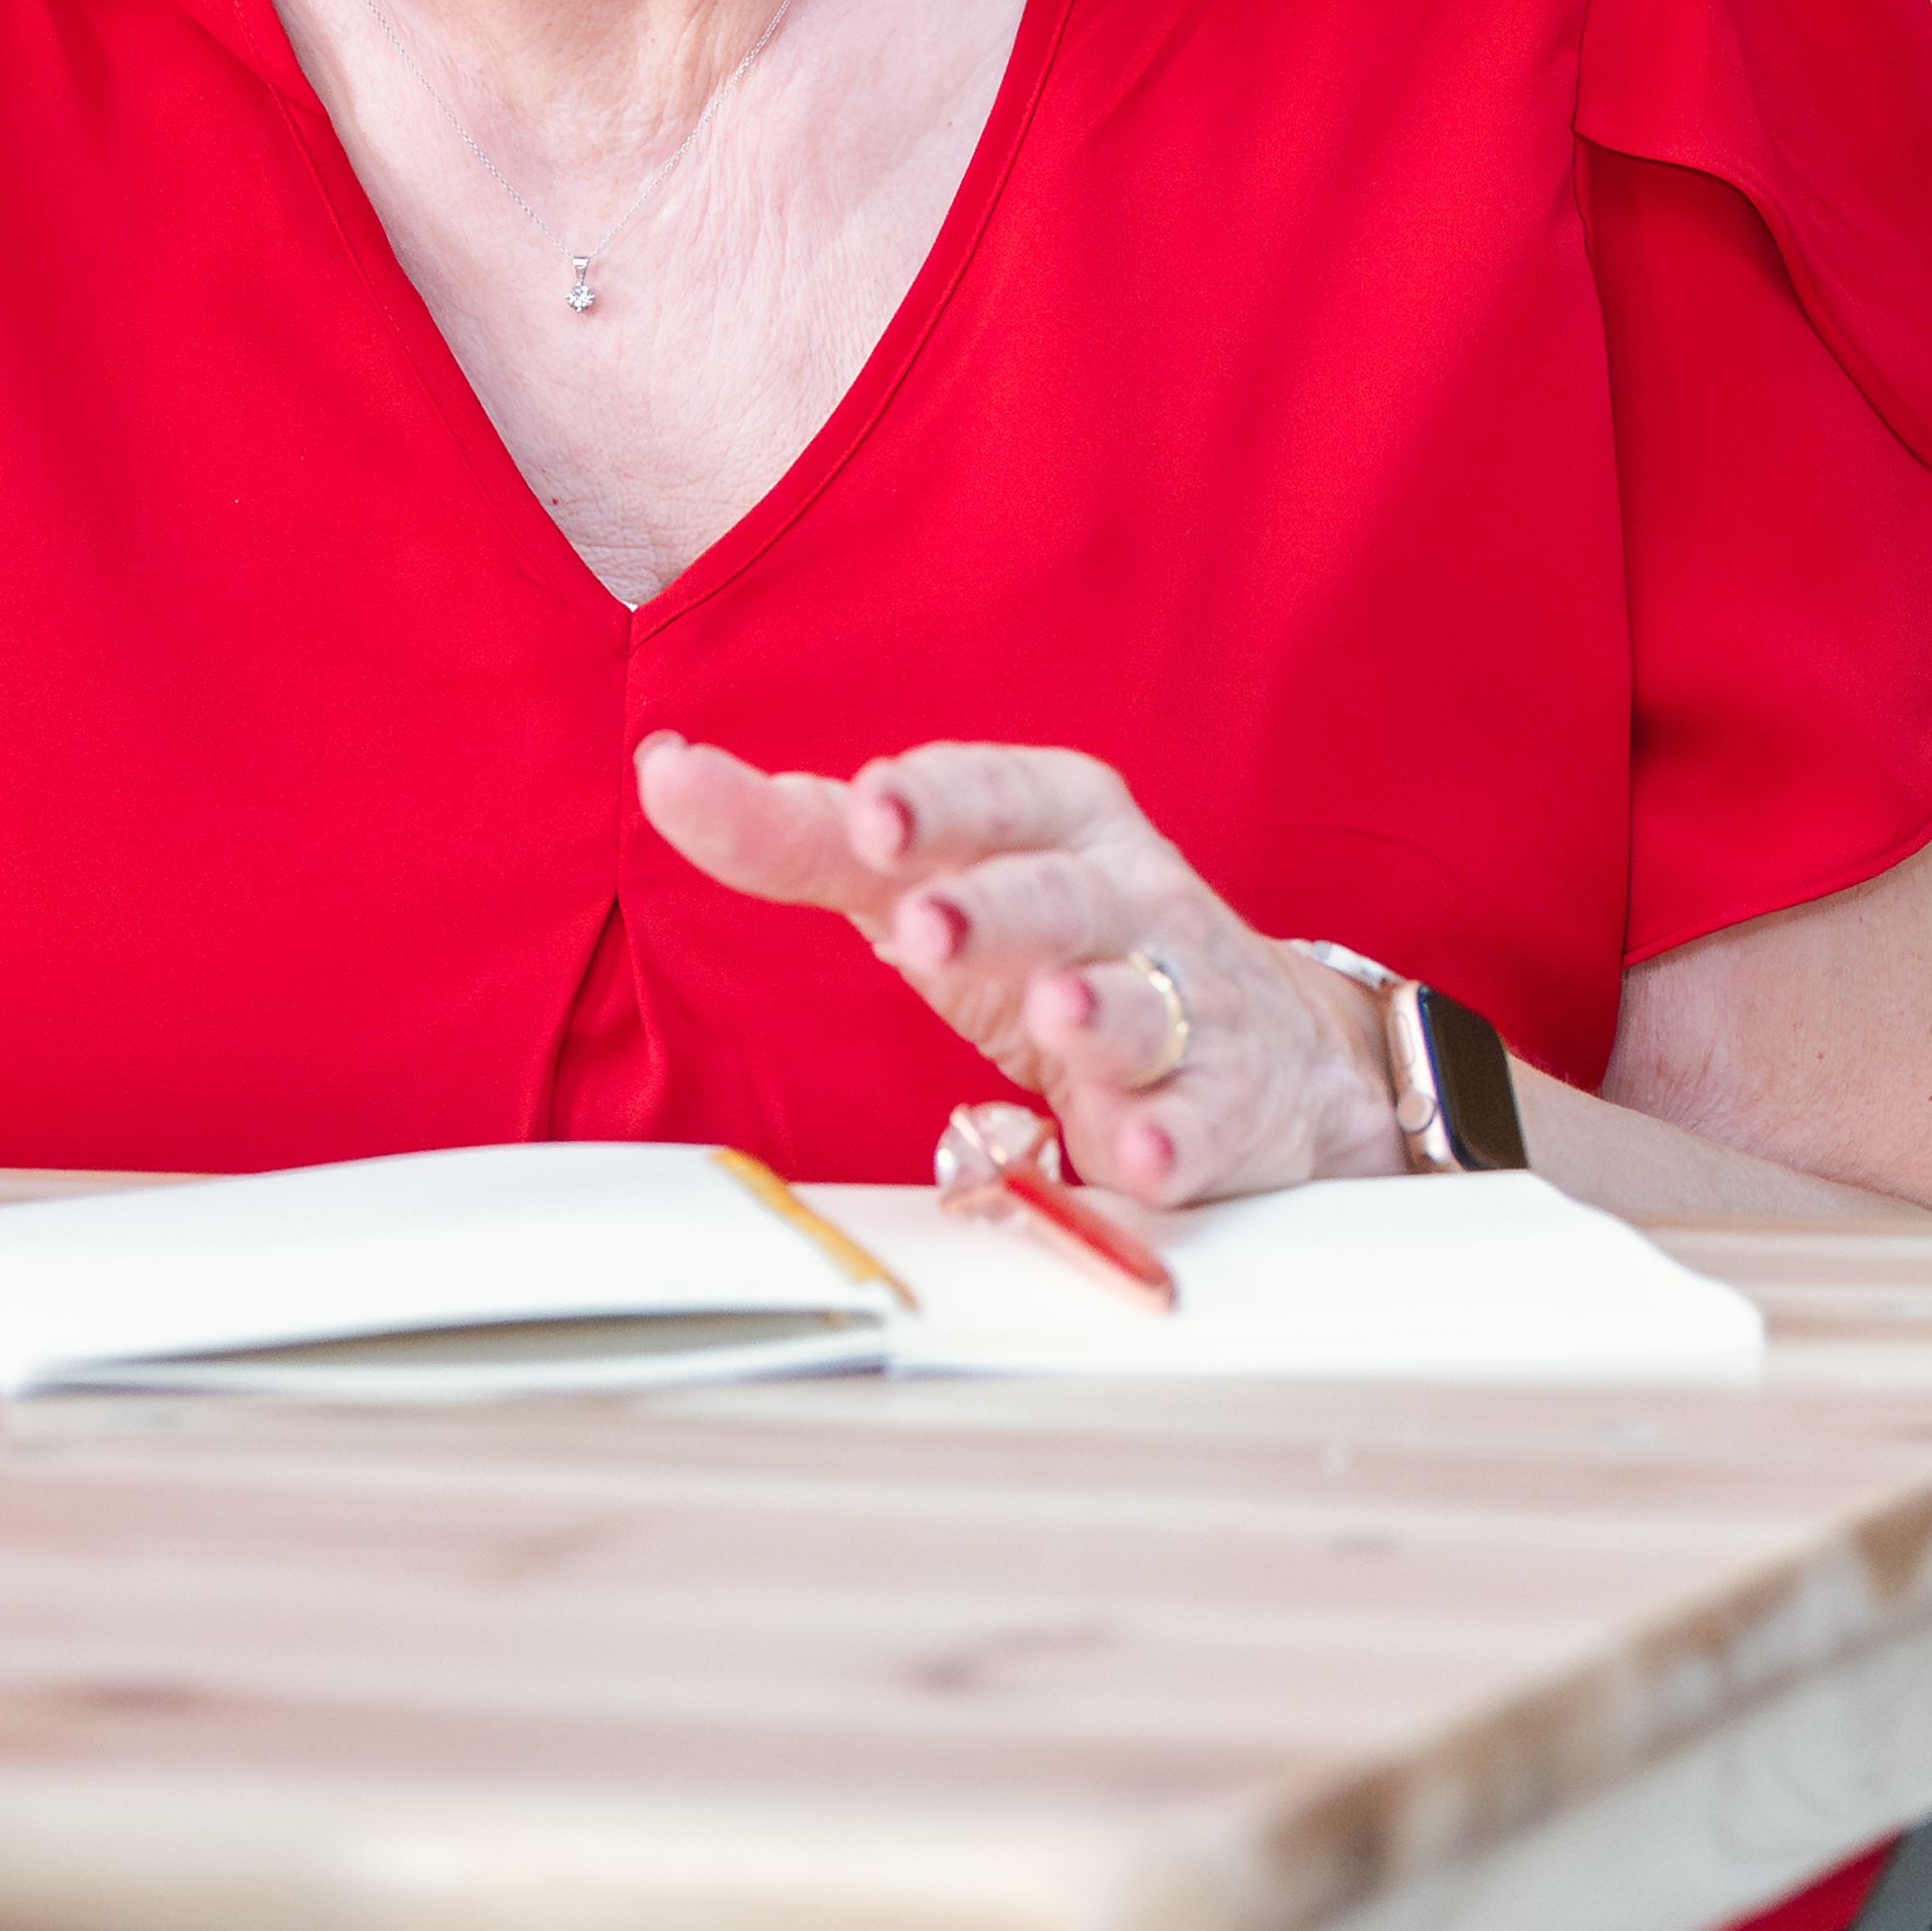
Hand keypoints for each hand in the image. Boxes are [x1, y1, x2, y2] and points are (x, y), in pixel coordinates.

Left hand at [635, 732, 1401, 1201]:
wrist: (1263, 1043)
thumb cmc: (1054, 936)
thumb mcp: (935, 872)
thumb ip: (802, 835)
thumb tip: (668, 775)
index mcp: (1051, 817)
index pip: (988, 791)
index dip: (931, 802)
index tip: (869, 813)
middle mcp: (1124, 893)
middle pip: (1058, 893)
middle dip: (995, 907)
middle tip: (926, 925)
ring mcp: (1185, 997)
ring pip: (1141, 999)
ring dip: (1099, 1009)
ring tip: (1058, 1015)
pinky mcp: (1224, 1103)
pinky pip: (1200, 1120)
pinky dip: (1171, 1140)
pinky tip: (1139, 1156)